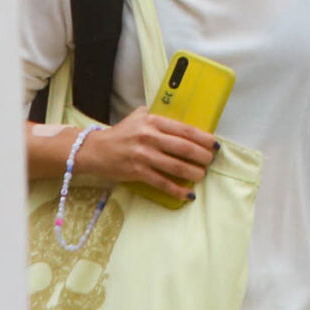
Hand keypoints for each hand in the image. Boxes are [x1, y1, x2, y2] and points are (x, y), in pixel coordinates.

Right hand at [75, 109, 216, 199]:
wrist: (94, 150)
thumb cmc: (120, 133)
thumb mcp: (138, 117)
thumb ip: (157, 116)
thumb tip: (181, 121)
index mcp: (152, 121)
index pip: (184, 129)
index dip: (203, 138)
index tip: (214, 144)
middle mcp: (149, 137)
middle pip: (184, 148)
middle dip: (202, 156)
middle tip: (210, 160)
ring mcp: (143, 155)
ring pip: (176, 166)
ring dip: (193, 173)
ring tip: (201, 175)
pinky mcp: (137, 172)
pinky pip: (162, 183)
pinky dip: (177, 190)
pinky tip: (187, 194)